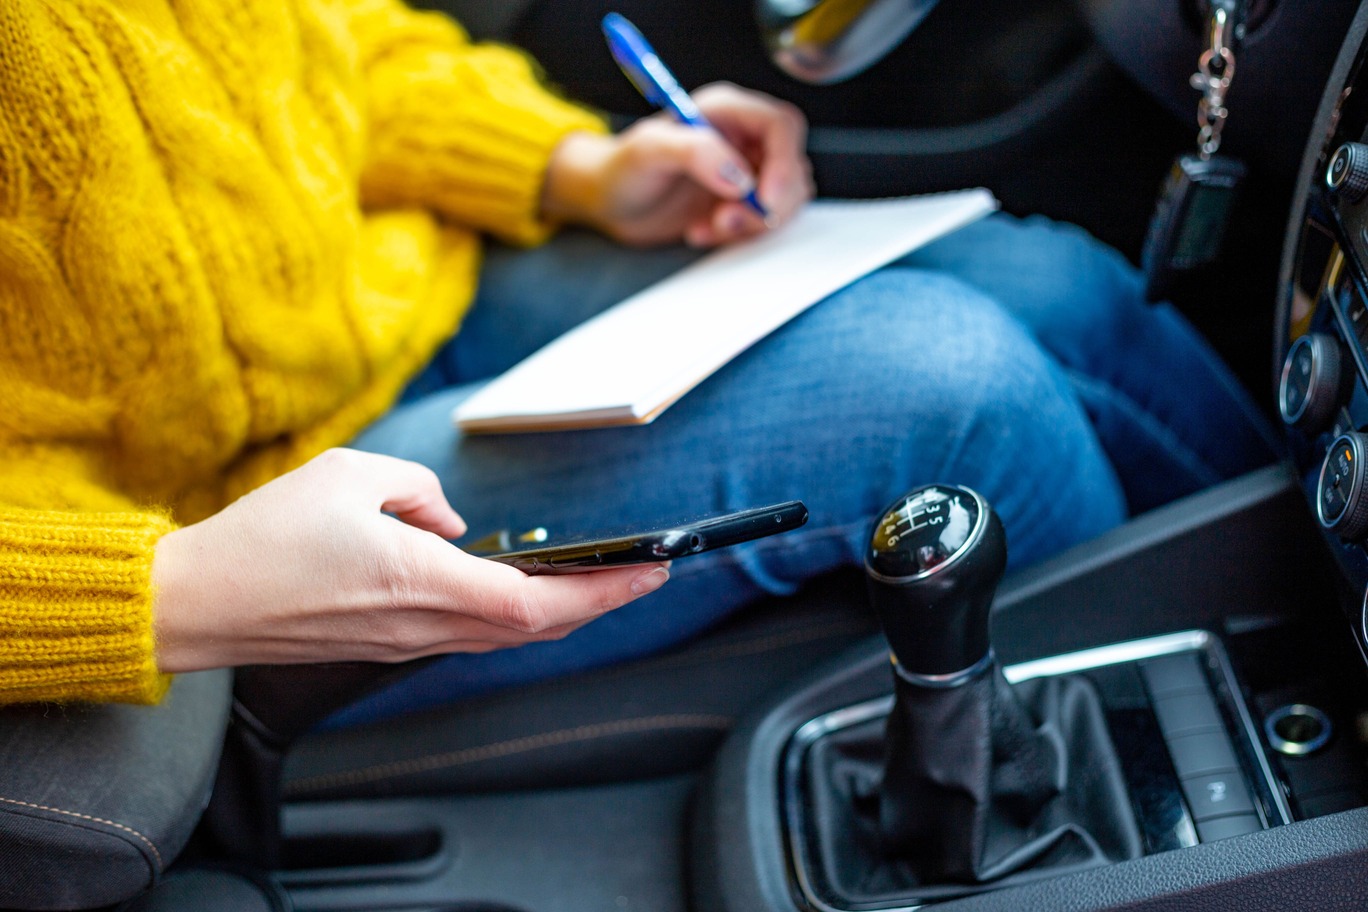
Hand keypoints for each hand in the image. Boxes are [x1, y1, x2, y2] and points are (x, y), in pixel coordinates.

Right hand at [151, 448, 669, 671]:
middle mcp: (423, 624)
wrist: (199, 604)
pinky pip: (468, 631)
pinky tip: (523, 591)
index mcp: (421, 581)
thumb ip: (419, 490)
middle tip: (644, 573)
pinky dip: (511, 613)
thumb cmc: (265, 537)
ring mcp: (406, 641)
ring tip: (597, 580)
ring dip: (558, 610)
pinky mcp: (387, 643)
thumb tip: (450, 521)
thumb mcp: (349, 475)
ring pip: (504, 634)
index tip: (651, 572)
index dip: (603, 592)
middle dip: (599, 602)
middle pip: (534, 628)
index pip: (536, 604)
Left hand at [542, 82, 813, 246]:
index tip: (766, 200)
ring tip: (708, 227)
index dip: (784, 163)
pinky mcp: (740, 202)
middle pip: (792, 167)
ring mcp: (745, 171)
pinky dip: (740, 235)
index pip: (782, 126)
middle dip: (766, 203)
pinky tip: (703, 232)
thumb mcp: (649, 150)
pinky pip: (764, 222)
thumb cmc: (621, 167)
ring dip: (752, 223)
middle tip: (725, 220)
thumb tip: (739, 176)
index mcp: (727, 110)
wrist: (608, 203)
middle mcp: (743, 137)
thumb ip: (695, 151)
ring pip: (784, 199)